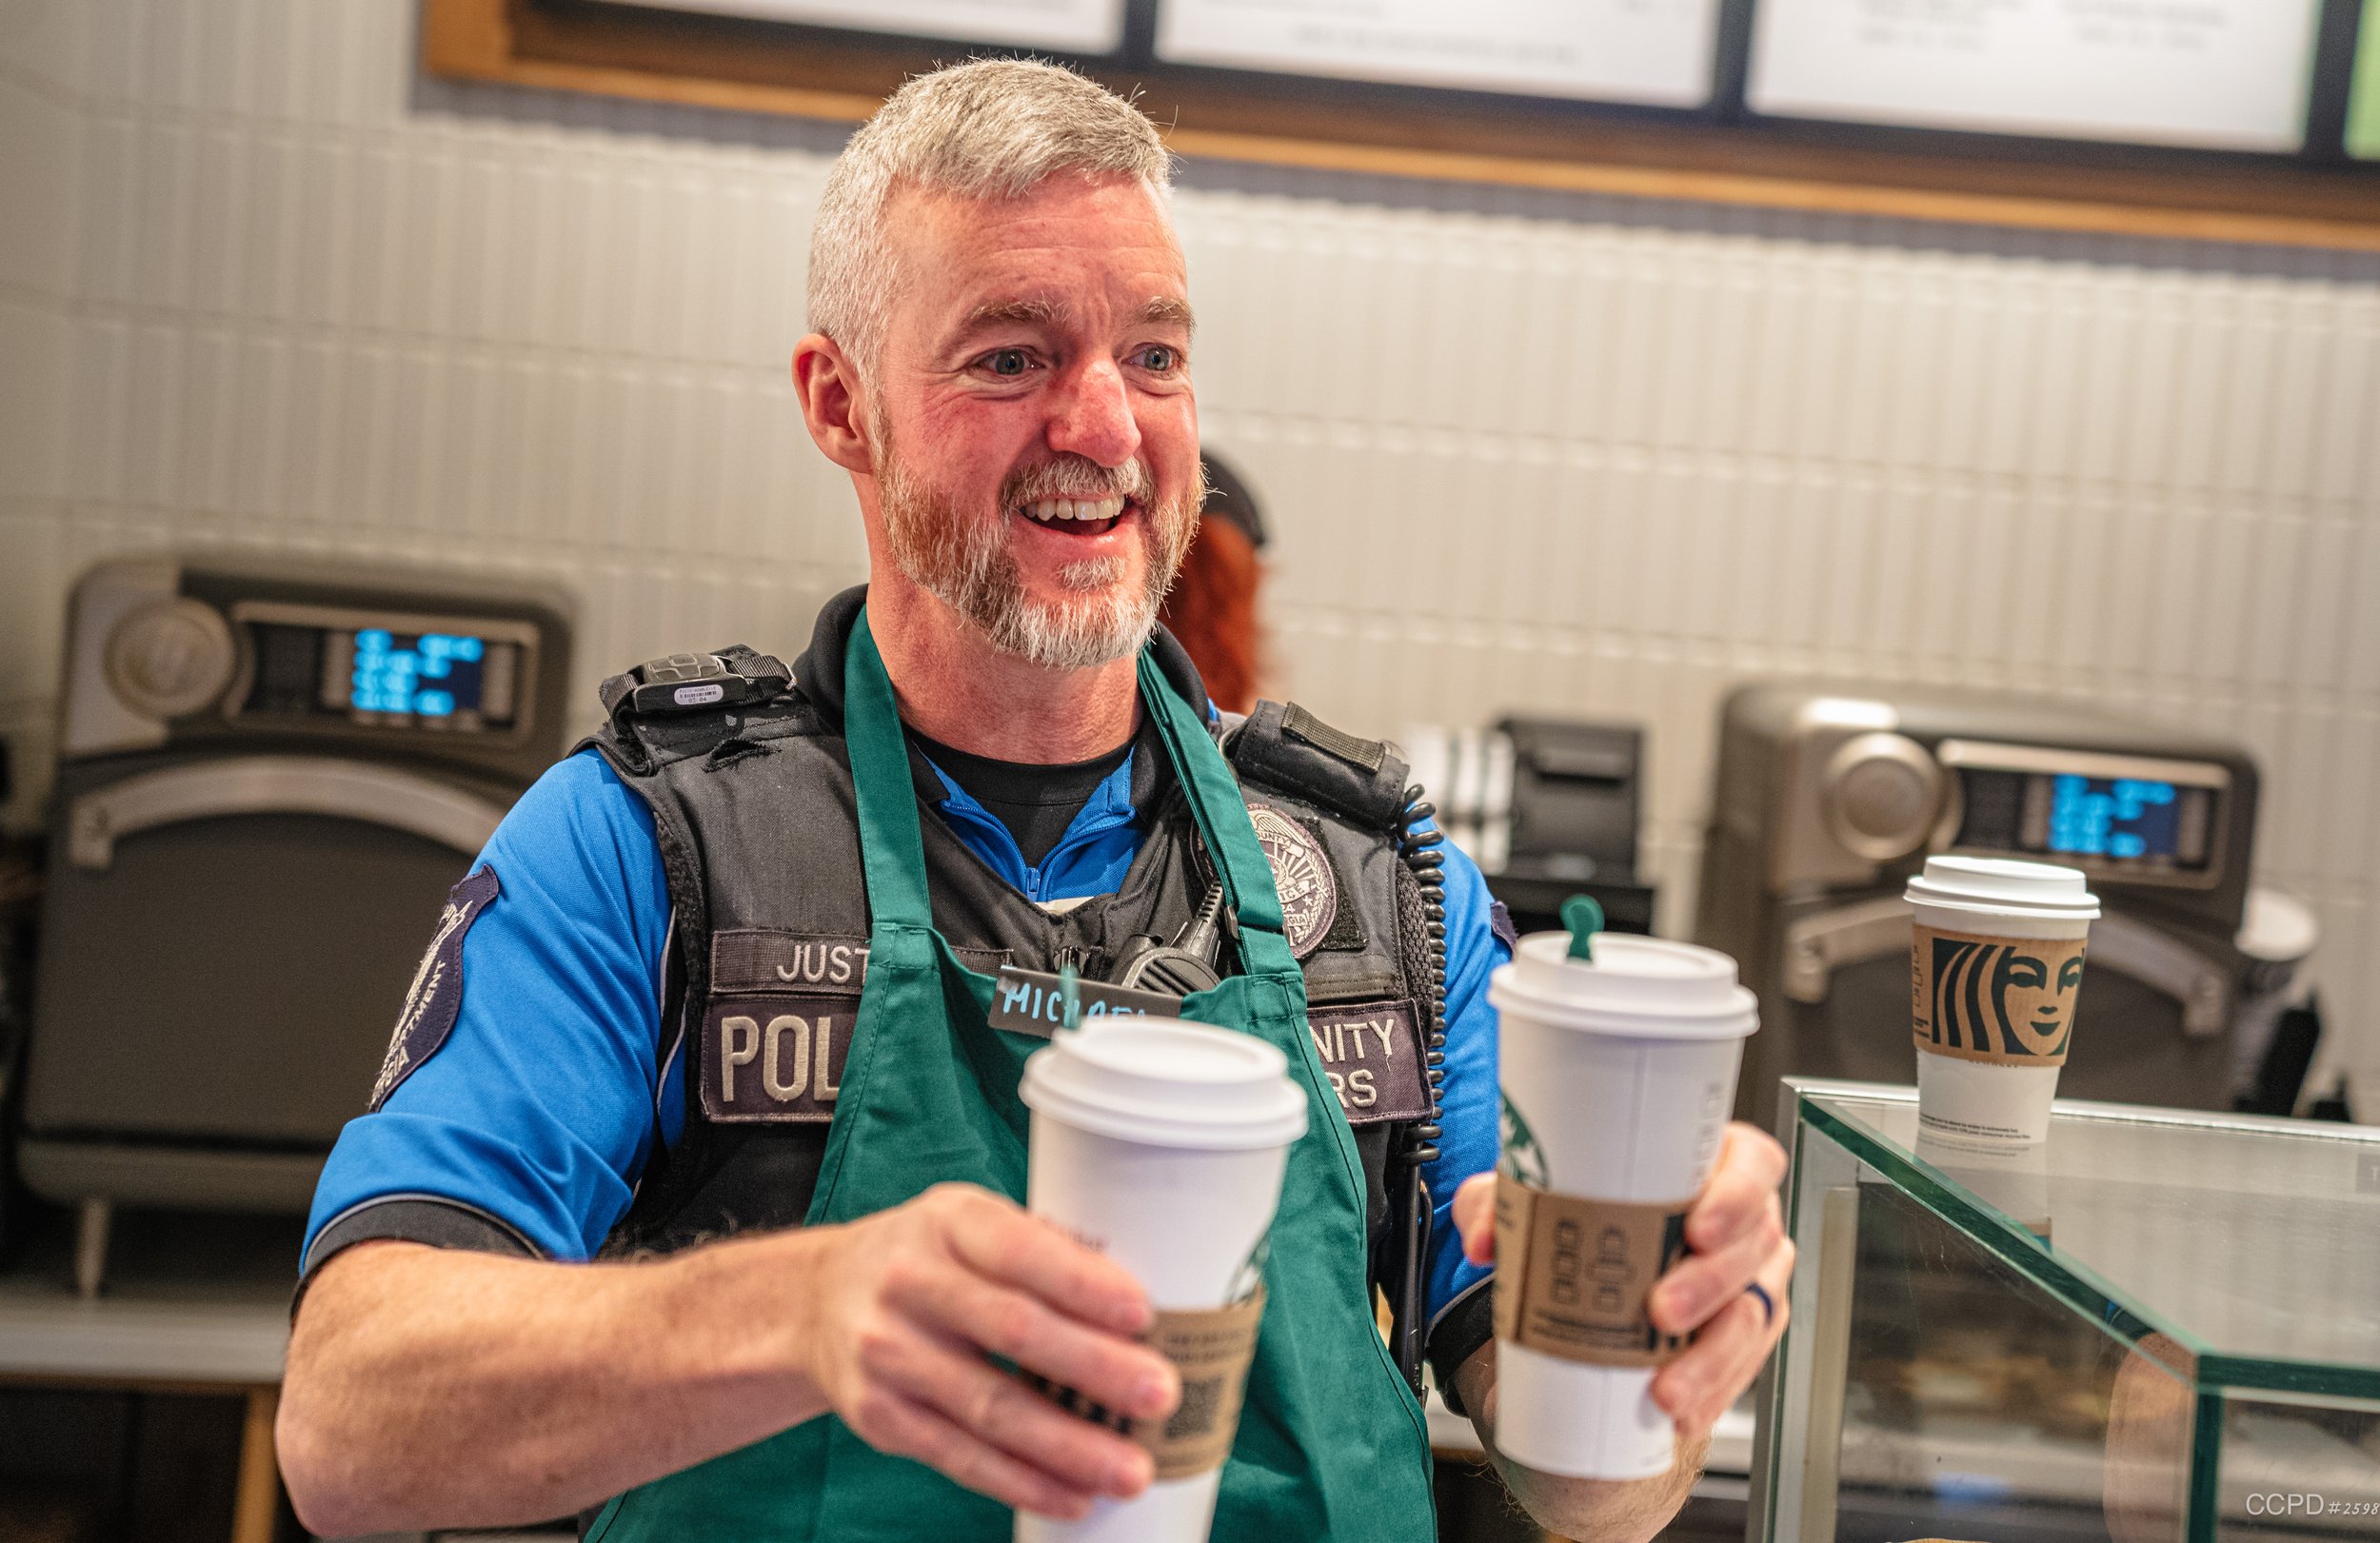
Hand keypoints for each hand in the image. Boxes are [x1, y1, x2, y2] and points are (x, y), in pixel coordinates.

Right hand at [804, 1183, 1179, 1518]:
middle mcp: (909, 1282)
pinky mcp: (880, 1417)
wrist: (817, 1301)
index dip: (1082, 1284)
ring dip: (1068, 1446)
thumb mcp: (972, 1222)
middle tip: (1159, 1394)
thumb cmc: (929, 1257)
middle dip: (1094, 1368)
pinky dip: (1021, 1482)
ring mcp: (888, 1353)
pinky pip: (959, 1457)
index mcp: (947, 1221)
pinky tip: (1072, 1496)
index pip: (1019, 1250)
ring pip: (989, 1408)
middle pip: (1013, 1331)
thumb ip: (1044, 1248)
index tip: (1143, 1314)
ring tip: (1130, 1469)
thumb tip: (1146, 1294)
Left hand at [1452, 1121, 1794, 1439]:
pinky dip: (1711, 1395)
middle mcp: (1742, 1224)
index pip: (1753, 1163)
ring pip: (1752, 1317)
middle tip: (1659, 1312)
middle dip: (1709, 1285)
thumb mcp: (1537, 1197)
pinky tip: (1680, 1411)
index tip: (1697, 1225)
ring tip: (1665, 1385)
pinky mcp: (1743, 1339)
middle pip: (1752, 1247)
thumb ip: (1498, 1203)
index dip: (1738, 1193)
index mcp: (1712, 1166)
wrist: (1598, 1276)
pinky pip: (1741, 1370)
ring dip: (1711, 1357)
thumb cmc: (1592, 1215)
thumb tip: (1486, 1239)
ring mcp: (1750, 1283)